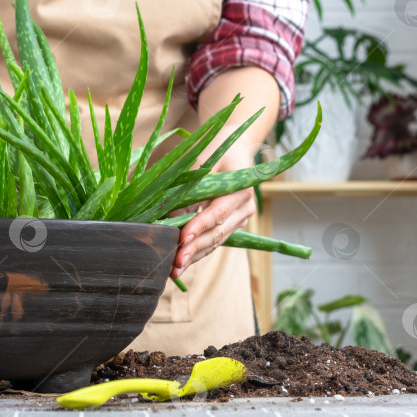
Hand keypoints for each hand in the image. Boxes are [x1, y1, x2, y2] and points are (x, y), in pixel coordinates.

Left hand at [170, 149, 256, 278]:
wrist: (237, 146)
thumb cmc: (216, 149)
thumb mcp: (202, 160)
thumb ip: (189, 186)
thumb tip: (171, 215)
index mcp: (241, 189)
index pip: (217, 213)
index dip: (198, 227)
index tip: (181, 239)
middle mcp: (245, 207)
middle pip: (217, 233)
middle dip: (194, 250)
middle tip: (175, 263)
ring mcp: (241, 218)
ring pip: (216, 242)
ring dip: (195, 257)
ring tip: (175, 270)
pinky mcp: (233, 224)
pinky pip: (216, 241)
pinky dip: (199, 252)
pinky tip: (183, 263)